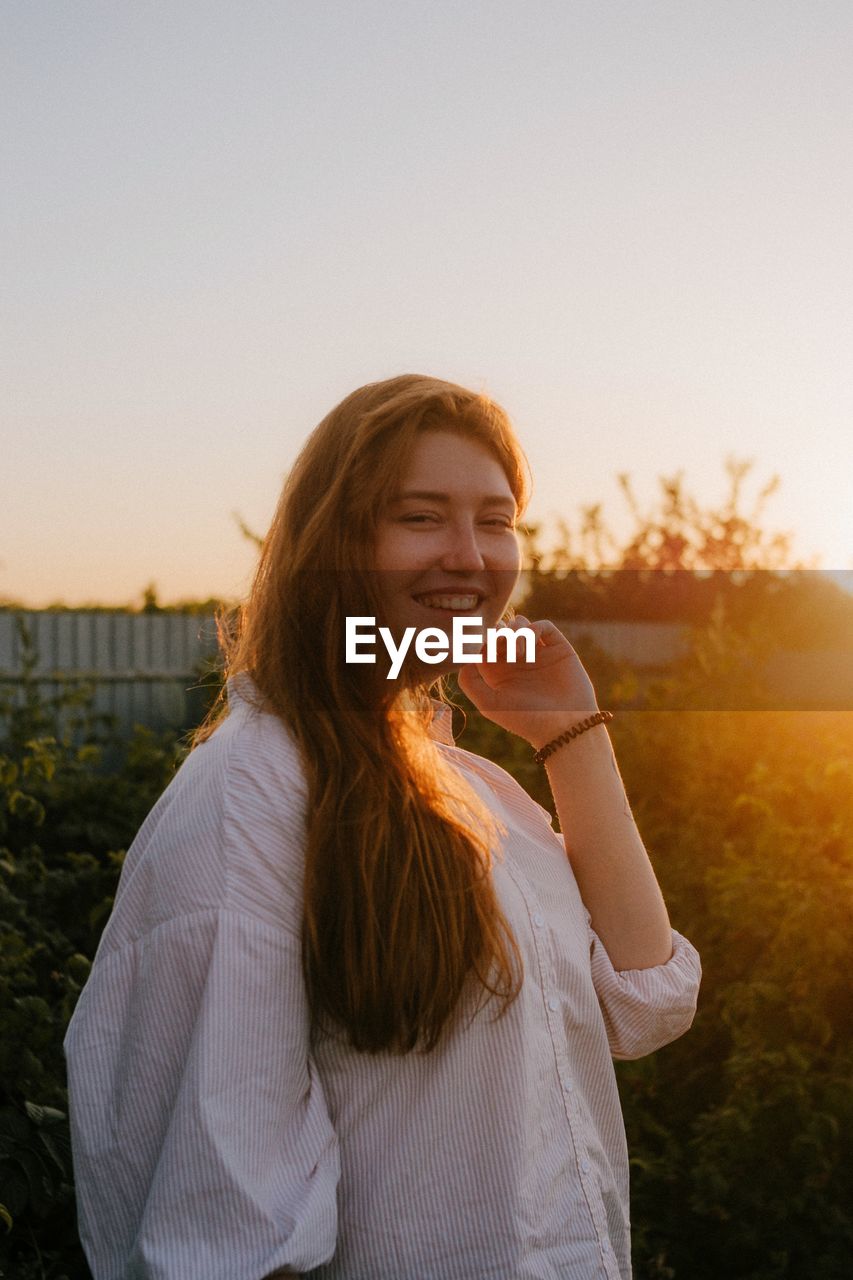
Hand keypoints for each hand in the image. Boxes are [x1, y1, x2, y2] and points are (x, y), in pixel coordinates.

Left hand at [457, 615, 599, 747]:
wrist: (564, 726)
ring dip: (515, 630)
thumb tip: (465, 657)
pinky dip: (534, 628)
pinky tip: (532, 643)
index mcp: (499, 673)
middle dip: (498, 632)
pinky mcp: (558, 650)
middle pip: (501, 631)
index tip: (486, 649)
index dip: (483, 641)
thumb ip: (469, 682)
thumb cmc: (526, 720)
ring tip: (519, 651)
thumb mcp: (489, 704)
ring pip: (521, 625)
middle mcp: (517, 662)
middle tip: (502, 643)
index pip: (485, 645)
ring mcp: (538, 654)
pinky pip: (544, 627)